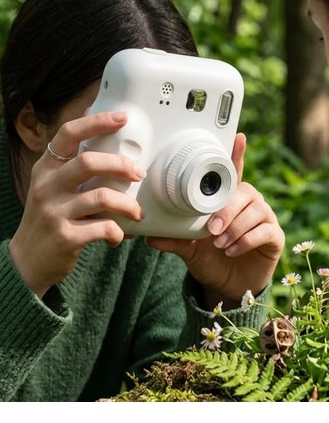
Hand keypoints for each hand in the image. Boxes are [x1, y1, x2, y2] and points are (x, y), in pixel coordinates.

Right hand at [8, 111, 144, 296]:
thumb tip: (113, 149)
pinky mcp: (65, 237)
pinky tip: (117, 236)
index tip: (121, 118)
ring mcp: (54, 212)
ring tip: (136, 212)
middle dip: (121, 165)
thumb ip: (73, 170)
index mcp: (45, 169)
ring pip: (101, 197)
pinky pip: (102, 228)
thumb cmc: (48, 219)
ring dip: (127, 204)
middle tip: (138, 174)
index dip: (96, 122)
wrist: (26, 261)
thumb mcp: (51, 188)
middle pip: (89, 162)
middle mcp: (46, 186)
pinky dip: (116, 232)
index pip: (68, 133)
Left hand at [146, 133, 284, 306]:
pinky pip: (265, 230)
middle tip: (211, 229)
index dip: (237, 154)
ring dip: (235, 227)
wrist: (226, 286)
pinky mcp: (274, 236)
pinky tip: (232, 250)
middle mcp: (249, 204)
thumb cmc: (209, 259)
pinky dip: (246, 240)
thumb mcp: (188, 249)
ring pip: (256, 210)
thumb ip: (174, 240)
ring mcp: (264, 219)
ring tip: (219, 243)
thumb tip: (149, 236)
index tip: (238, 137)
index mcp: (228, 200)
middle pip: (244, 192)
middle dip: (227, 210)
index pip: (234, 173)